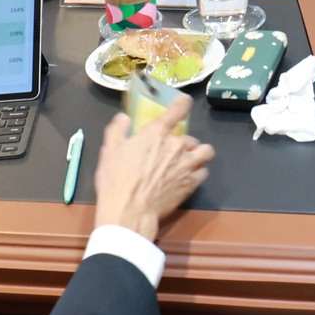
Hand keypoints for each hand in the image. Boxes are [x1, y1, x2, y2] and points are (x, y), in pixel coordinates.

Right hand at [93, 98, 214, 242]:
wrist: (129, 211)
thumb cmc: (117, 179)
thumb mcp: (109, 150)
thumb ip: (117, 130)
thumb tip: (124, 117)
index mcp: (158, 132)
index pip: (179, 109)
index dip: (183, 103)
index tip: (183, 103)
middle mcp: (177, 144)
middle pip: (190, 136)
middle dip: (181, 142)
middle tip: (170, 152)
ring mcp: (188, 164)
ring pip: (205, 152)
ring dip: (198, 154)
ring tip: (188, 161)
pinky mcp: (192, 183)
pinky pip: (204, 172)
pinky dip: (198, 172)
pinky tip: (188, 178)